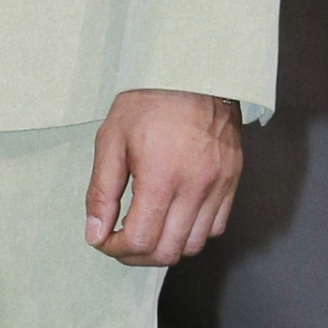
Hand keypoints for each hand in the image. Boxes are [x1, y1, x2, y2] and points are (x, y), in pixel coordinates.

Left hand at [84, 88, 241, 264]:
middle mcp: (195, 187)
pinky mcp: (232, 181)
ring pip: (193, 245)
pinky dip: (193, 232)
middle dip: (138, 255)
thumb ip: (101, 191)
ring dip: (165, 247)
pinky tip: (174, 216)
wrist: (192, 73)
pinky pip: (216, 227)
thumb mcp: (111, 139)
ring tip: (146, 228)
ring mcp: (218, 186)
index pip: (140, 240)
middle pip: (167, 252)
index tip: (103, 238)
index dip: (116, 248)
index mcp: (161, 176)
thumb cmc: (148, 101)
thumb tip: (95, 233)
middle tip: (120, 239)